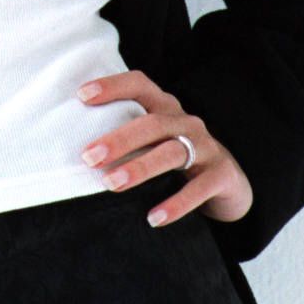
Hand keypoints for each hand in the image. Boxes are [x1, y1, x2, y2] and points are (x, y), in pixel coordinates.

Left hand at [77, 68, 254, 227]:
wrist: (230, 183)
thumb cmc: (175, 157)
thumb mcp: (153, 140)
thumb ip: (124, 135)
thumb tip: (72, 149)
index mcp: (165, 108)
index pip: (140, 85)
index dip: (112, 86)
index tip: (81, 96)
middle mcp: (186, 122)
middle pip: (153, 124)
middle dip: (119, 140)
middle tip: (89, 157)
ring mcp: (208, 147)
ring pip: (173, 152)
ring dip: (140, 168)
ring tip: (111, 184)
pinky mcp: (222, 176)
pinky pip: (198, 189)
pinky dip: (176, 204)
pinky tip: (153, 218)